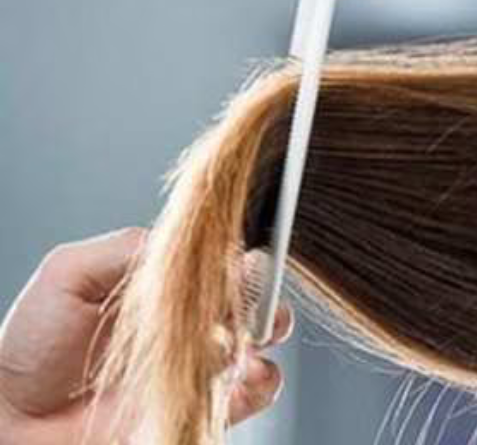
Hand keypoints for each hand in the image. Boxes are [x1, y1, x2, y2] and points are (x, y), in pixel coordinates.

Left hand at [0, 227, 293, 443]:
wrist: (15, 420)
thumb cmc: (31, 347)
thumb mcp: (70, 273)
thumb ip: (129, 247)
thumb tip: (192, 246)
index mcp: (163, 285)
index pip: (219, 259)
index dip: (236, 256)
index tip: (236, 259)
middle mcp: (188, 321)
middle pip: (252, 295)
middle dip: (260, 290)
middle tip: (244, 296)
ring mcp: (199, 364)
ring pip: (262, 338)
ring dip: (263, 330)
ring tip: (235, 337)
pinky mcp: (205, 406)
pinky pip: (256, 391)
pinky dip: (262, 378)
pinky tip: (244, 371)